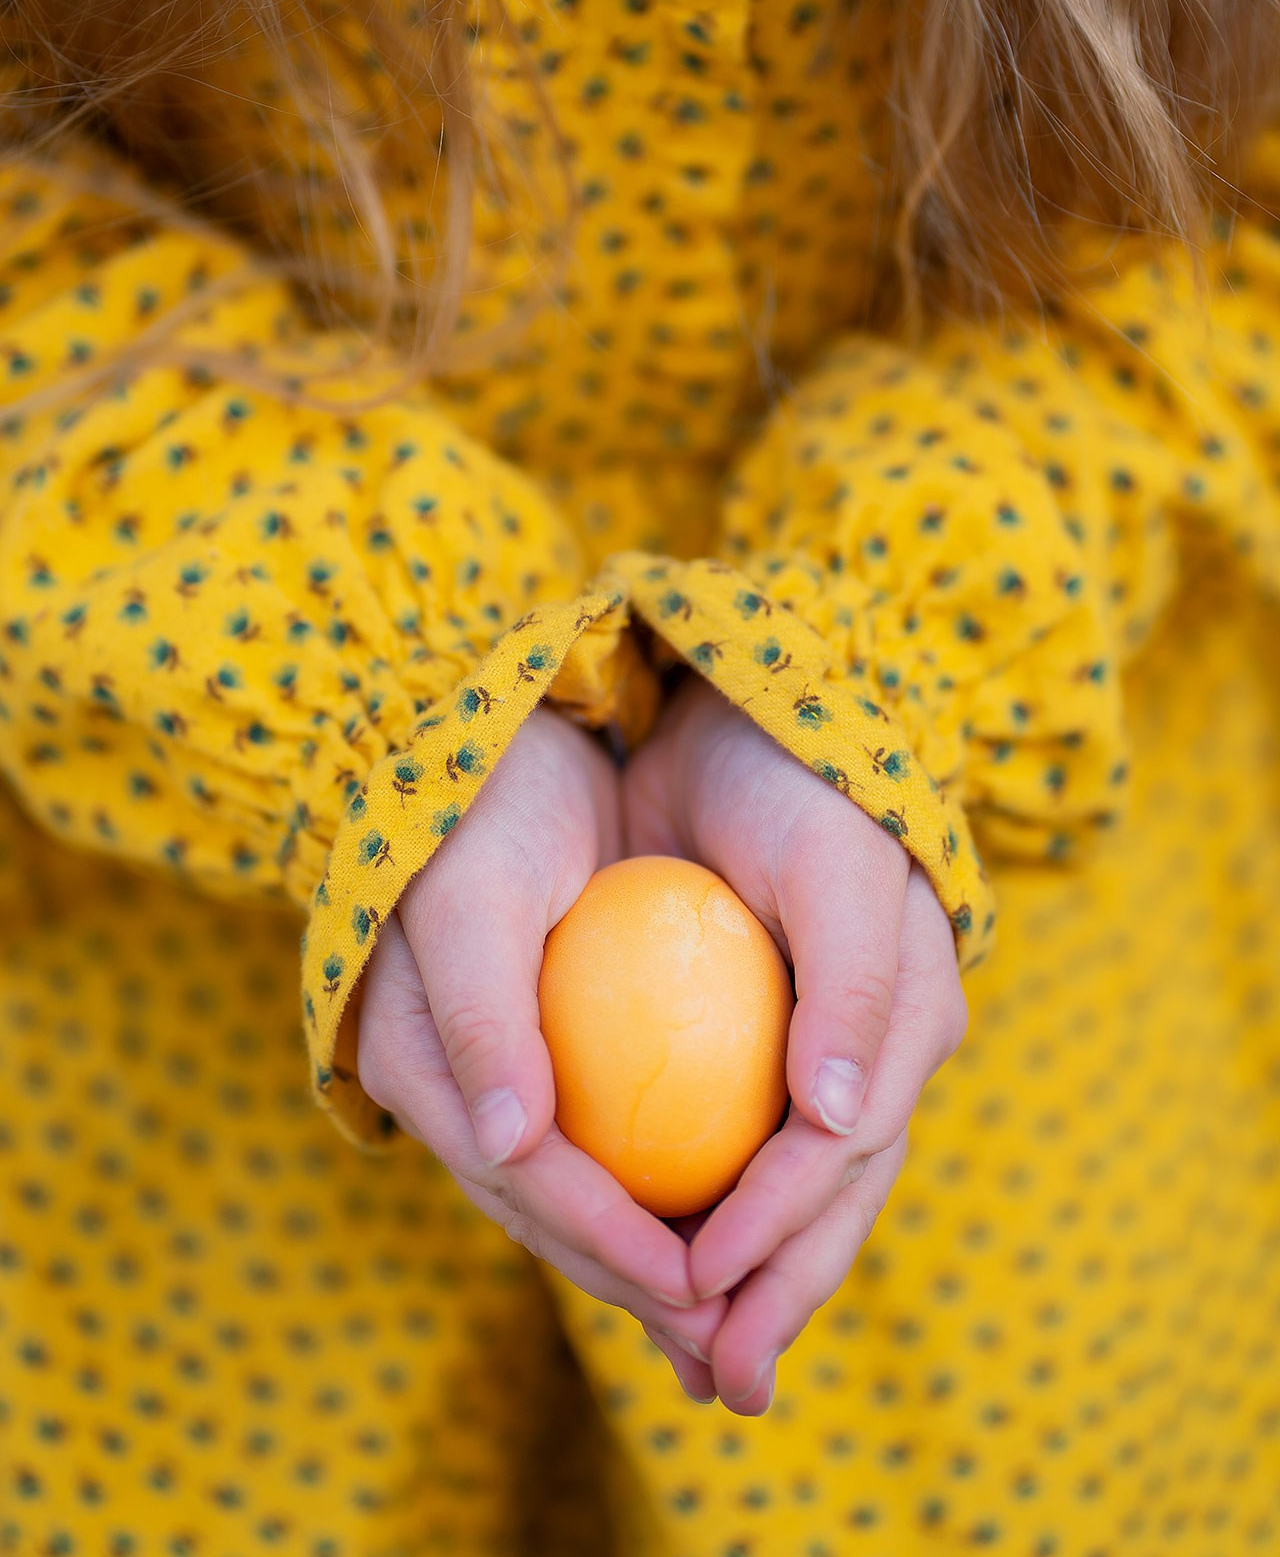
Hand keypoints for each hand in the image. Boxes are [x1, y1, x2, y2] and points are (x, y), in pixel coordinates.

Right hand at [356, 706, 728, 1384]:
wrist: (483, 734)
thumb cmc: (476, 804)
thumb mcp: (474, 894)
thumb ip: (482, 1014)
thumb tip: (507, 1143)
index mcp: (418, 1059)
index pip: (523, 1174)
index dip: (604, 1236)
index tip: (693, 1284)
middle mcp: (450, 1084)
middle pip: (544, 1210)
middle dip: (630, 1281)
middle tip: (722, 1345)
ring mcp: (489, 1075)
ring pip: (570, 1193)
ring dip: (641, 1260)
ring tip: (723, 1324)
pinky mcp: (534, 1054)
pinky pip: (595, 1143)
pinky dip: (648, 1192)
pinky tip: (713, 1225)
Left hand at [624, 675, 967, 1413]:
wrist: (742, 713)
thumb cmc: (798, 782)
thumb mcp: (835, 865)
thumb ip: (856, 986)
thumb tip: (843, 1119)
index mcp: (906, 1018)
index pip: (839, 1152)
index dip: (777, 1225)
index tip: (700, 1277)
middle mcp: (876, 1052)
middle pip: (831, 1198)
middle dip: (777, 1292)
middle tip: (720, 1381)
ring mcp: (824, 1054)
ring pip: (796, 1194)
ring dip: (753, 1279)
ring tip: (702, 1365)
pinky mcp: (765, 1046)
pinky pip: (742, 1145)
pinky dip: (714, 1212)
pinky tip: (665, 1265)